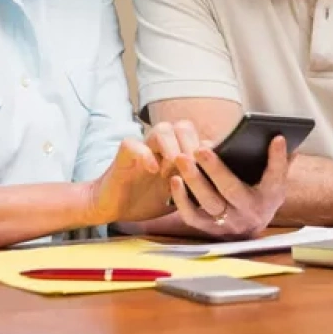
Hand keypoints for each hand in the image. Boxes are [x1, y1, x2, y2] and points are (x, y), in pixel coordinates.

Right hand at [85, 121, 206, 224]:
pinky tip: (153, 170)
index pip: (197, 138)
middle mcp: (161, 147)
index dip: (205, 150)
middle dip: (192, 145)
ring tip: (173, 168)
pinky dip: (146, 155)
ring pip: (162, 129)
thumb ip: (194, 188)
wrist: (112, 207)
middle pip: (183, 126)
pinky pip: (135, 144)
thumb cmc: (144, 201)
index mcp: (175, 154)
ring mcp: (143, 148)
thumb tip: (220, 189)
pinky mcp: (125, 154)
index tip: (210, 168)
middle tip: (192, 167)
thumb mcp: (176, 198)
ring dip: (172, 147)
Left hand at [168, 135, 290, 239]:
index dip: (277, 158)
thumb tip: (278, 137)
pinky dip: (182, 200)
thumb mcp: (275, 180)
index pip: (275, 177)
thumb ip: (278, 160)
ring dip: (194, 181)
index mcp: (269, 197)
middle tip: (199, 148)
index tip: (276, 138)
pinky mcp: (209, 229)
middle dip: (215, 169)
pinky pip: (192, 216)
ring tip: (182, 159)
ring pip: (209, 203)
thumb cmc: (261, 193)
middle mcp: (249, 213)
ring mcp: (228, 223)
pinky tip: (175, 180)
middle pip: (231, 190)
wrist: (251, 226)